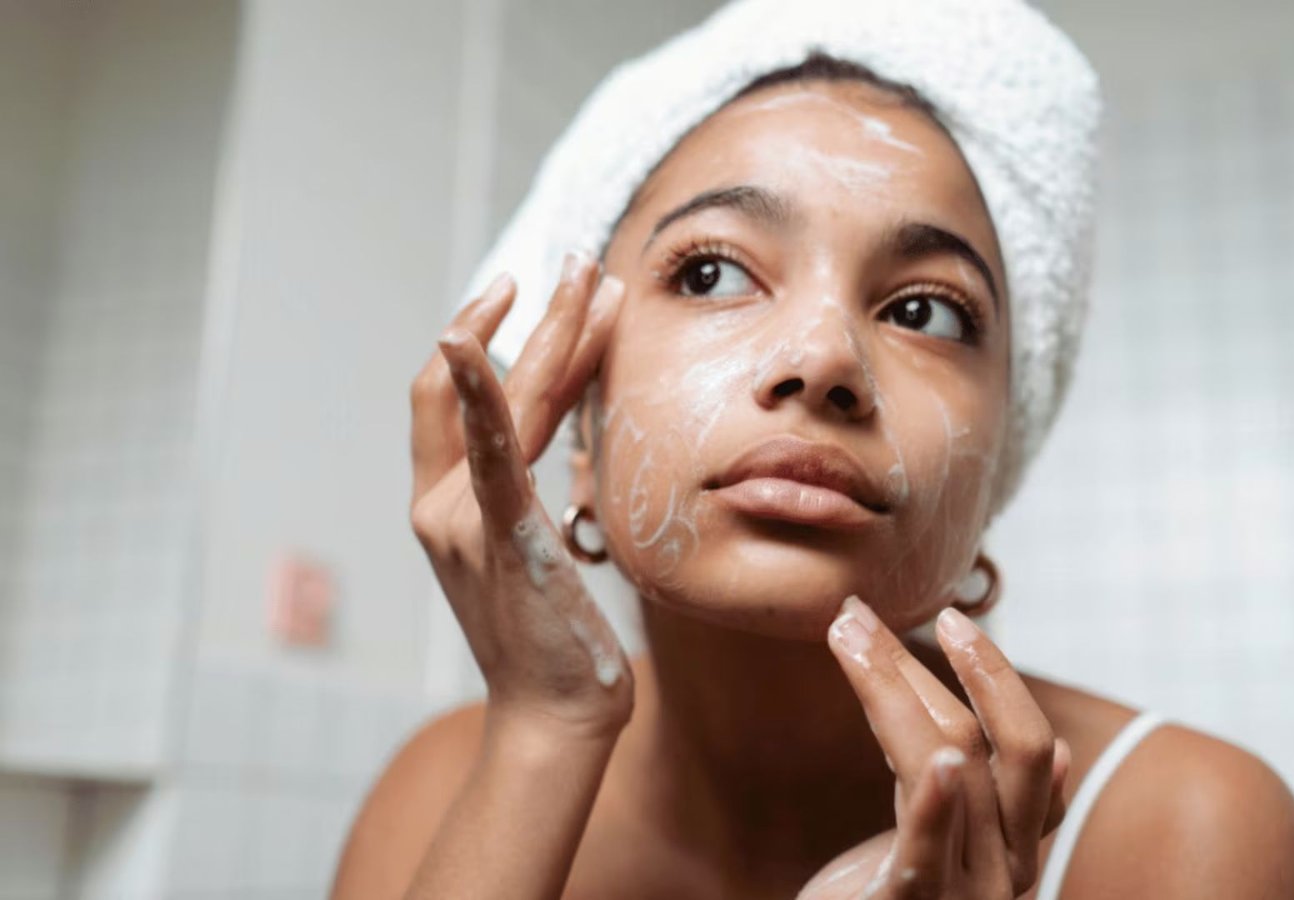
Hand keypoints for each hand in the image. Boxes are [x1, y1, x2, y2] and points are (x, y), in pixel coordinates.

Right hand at [408, 252, 632, 738]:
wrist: (552, 713)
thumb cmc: (556, 640)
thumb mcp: (538, 553)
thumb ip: (534, 497)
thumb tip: (570, 447)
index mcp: (449, 506)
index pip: (459, 401)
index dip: (490, 340)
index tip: (535, 294)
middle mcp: (442, 503)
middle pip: (483, 384)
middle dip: (534, 316)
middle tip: (578, 262)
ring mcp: (461, 518)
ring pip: (503, 402)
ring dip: (547, 331)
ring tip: (587, 276)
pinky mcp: (496, 534)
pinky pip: (486, 452)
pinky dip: (475, 392)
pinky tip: (469, 340)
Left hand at [800, 597, 1071, 898]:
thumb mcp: (938, 848)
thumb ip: (981, 803)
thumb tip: (1062, 751)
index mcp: (1019, 850)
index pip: (1028, 745)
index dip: (995, 676)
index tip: (949, 618)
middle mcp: (1008, 874)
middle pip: (995, 745)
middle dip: (932, 668)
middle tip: (861, 612)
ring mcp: (966, 899)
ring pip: (955, 770)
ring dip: (894, 688)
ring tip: (847, 634)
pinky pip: (928, 858)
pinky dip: (937, 807)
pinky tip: (939, 766)